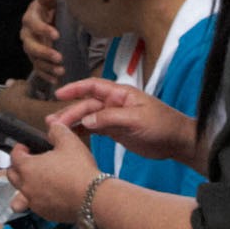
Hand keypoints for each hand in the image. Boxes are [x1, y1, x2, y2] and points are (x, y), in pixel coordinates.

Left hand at [0, 110, 104, 225]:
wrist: (93, 197)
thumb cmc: (80, 171)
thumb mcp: (69, 141)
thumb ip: (57, 130)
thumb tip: (53, 127)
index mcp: (27, 167)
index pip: (14, 155)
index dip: (19, 148)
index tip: (26, 146)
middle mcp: (26, 186)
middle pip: (12, 175)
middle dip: (18, 166)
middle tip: (29, 161)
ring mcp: (35, 202)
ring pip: (21, 193)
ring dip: (27, 185)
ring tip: (37, 180)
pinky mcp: (45, 213)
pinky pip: (35, 205)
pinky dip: (39, 198)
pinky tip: (50, 193)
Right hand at [19, 0, 71, 93]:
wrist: (52, 19)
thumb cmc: (53, 9)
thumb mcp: (52, 1)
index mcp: (30, 18)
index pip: (33, 24)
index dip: (43, 30)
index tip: (57, 35)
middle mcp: (26, 34)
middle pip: (31, 45)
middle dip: (44, 52)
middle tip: (59, 58)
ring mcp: (29, 48)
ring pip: (34, 59)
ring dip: (47, 66)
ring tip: (61, 71)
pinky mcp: (34, 59)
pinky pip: (37, 69)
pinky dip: (46, 75)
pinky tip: (56, 79)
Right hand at [50, 75, 199, 162]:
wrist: (176, 141)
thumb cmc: (162, 124)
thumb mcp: (136, 119)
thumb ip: (110, 118)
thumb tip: (86, 119)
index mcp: (120, 94)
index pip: (93, 87)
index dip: (75, 88)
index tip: (59, 94)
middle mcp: (115, 103)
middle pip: (87, 105)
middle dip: (70, 112)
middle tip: (53, 123)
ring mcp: (114, 117)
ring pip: (88, 118)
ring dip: (73, 122)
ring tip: (56, 130)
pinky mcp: (116, 131)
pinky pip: (94, 129)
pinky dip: (82, 131)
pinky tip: (71, 137)